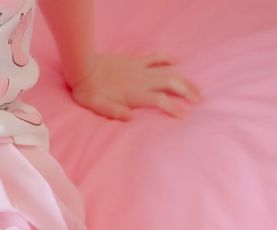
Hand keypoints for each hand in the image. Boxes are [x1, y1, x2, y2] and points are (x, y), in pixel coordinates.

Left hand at [67, 50, 203, 120]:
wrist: (84, 68)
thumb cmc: (89, 92)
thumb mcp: (98, 107)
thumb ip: (115, 113)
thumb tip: (132, 118)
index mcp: (135, 94)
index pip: (160, 100)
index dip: (173, 107)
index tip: (184, 115)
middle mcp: (142, 80)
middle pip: (171, 84)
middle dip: (186, 92)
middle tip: (198, 101)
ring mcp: (140, 69)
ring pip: (168, 72)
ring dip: (183, 79)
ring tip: (195, 88)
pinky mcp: (137, 61)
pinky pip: (156, 57)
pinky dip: (168, 58)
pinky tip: (178, 60)